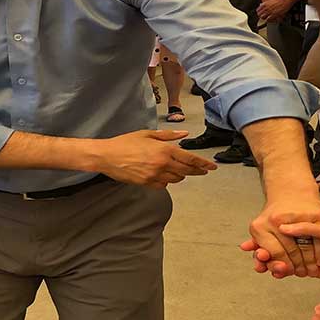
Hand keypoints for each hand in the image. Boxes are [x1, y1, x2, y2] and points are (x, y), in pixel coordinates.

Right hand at [96, 130, 216, 187]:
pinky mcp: (147, 183)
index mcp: (164, 150)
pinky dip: (166, 181)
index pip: (190, 159)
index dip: (203, 164)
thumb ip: (168, 136)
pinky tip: (163, 175)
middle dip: (197, 171)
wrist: (107, 156)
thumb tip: (184, 134)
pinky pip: (163, 185)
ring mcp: (155, 175)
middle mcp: (162, 164)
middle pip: (187, 171)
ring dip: (180, 175)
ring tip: (180, 170)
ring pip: (176, 179)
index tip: (212, 167)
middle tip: (204, 171)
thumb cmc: (125, 142)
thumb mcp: (147, 134)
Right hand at [241, 220, 319, 282]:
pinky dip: (278, 272)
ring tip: (261, 266)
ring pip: (277, 259)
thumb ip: (306, 228)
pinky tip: (274, 273)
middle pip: (273, 248)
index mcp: (300, 230)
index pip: (276, 233)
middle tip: (257, 256)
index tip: (252, 243)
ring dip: (268, 263)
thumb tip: (283, 227)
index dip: (262, 239)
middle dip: (262, 252)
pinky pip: (286, 270)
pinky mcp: (300, 268)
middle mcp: (296, 242)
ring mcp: (298, 256)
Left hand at [248, 193, 319, 277]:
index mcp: (260, 226)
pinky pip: (318, 240)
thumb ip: (257, 246)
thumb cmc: (277, 214)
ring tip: (309, 268)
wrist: (291, 192)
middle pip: (288, 252)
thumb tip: (254, 261)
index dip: (281, 266)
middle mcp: (275, 220)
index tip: (286, 271)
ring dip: (308, 262)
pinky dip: (319, 252)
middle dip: (295, 265)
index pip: (274, 254)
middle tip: (299, 272)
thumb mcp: (262, 230)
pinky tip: (318, 259)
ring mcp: (295, 216)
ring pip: (304, 248)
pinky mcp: (315, 215)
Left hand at [256, 0, 292, 22]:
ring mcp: (269, 11)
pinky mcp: (273, 15)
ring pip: (262, 17)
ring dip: (264, 18)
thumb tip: (261, 5)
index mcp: (265, 4)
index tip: (260, 14)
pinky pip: (268, 19)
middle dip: (261, 16)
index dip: (259, 13)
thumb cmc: (279, 0)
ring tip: (267, 19)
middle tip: (263, 17)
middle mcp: (266, 8)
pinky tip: (270, 20)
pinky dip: (268, 20)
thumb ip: (265, 4)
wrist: (285, 1)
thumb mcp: (270, 0)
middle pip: (259, 14)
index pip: (257, 10)